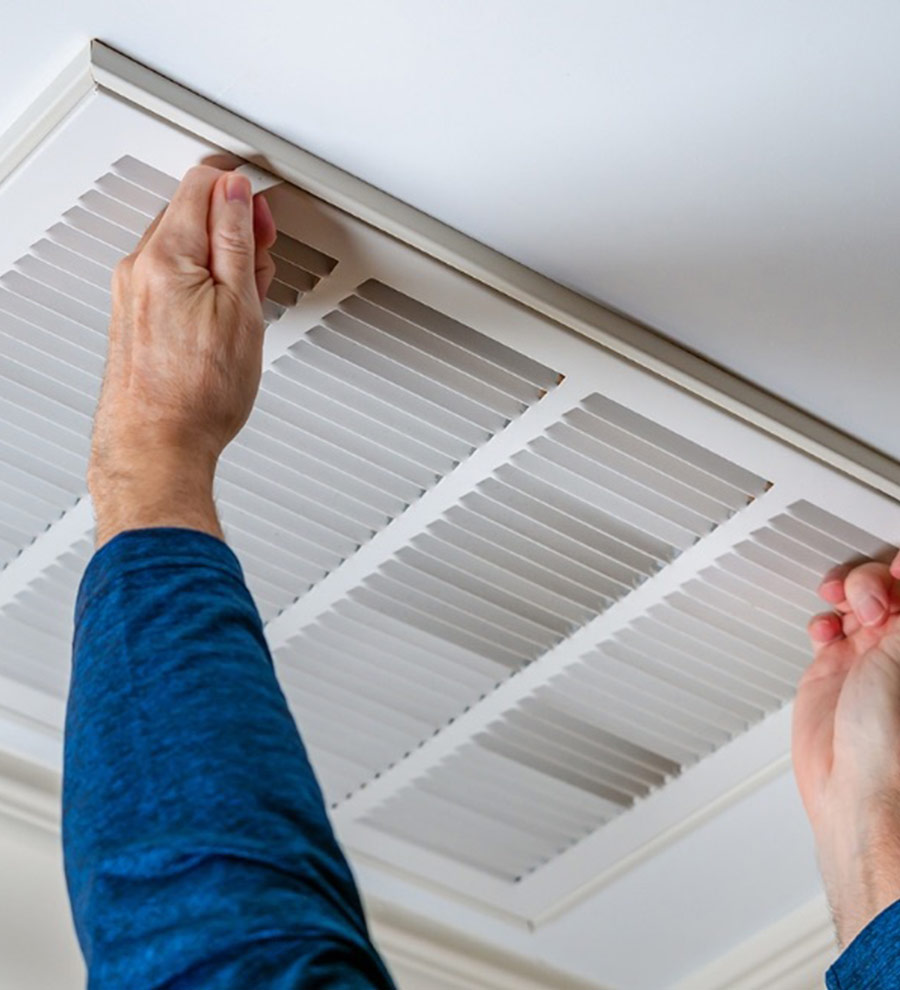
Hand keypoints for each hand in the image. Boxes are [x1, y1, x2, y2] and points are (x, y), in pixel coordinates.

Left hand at [88, 165, 277, 546]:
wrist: (159, 447)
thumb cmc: (199, 395)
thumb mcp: (240, 309)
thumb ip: (237, 241)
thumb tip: (237, 193)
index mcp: (166, 255)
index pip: (203, 183)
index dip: (243, 193)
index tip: (265, 217)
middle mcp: (139, 267)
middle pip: (191, 212)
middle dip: (233, 229)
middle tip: (261, 267)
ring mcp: (132, 292)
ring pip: (183, 246)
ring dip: (219, 259)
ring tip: (245, 301)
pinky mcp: (134, 315)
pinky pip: (171, 277)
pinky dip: (201, 284)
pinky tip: (222, 317)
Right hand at [793, 554, 899, 946]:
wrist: (857, 790)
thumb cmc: (892, 742)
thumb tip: (898, 568)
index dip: (897, 570)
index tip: (892, 570)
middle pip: (885, 586)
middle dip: (870, 580)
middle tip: (868, 600)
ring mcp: (868, 657)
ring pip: (855, 599)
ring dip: (845, 591)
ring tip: (843, 605)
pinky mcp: (834, 670)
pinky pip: (826, 628)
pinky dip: (821, 620)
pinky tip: (824, 629)